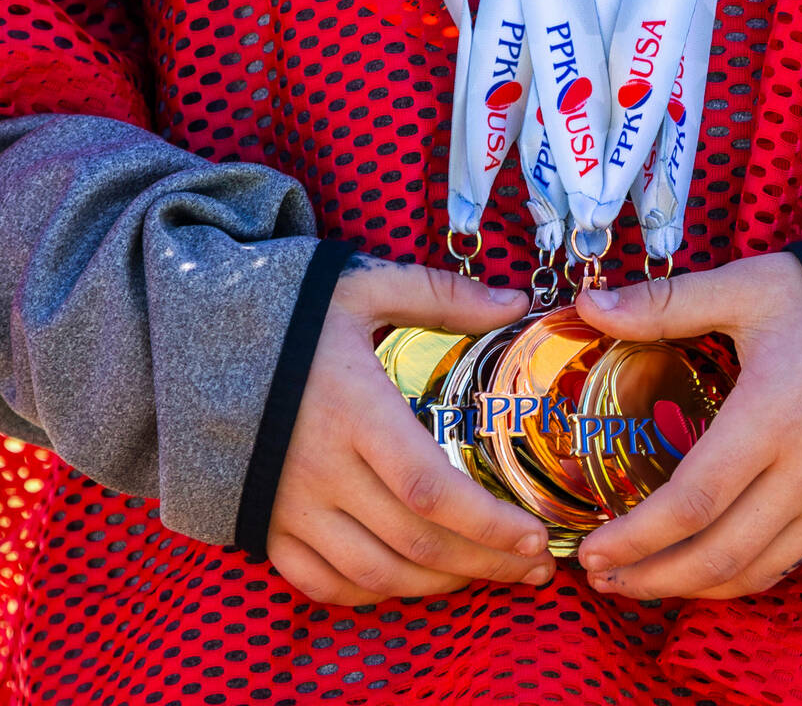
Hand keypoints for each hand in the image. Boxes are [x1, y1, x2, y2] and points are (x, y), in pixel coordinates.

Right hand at [268, 255, 553, 604]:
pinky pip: (322, 582)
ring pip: (375, 572)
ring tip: (492, 576)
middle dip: (485, 563)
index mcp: (353, 409)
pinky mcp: (266, 522)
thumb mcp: (363, 284)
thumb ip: (441, 295)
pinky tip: (414, 580)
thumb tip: (515, 302)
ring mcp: (289, 504)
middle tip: (537, 568)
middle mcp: (321, 468)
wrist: (188, 333)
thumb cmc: (285, 309)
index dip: (487, 522)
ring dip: (440, 585)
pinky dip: (374, 593)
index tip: (536, 534)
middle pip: (414, 541)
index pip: (428, 488)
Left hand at [574, 252, 801, 599]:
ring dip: (693, 587)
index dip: (639, 536)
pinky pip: (790, 561)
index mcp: (770, 416)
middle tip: (602, 579)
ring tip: (638, 583)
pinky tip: (703, 569)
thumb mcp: (745, 288)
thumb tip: (588, 307)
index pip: (695, 500)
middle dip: (654, 578)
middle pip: (721, 552)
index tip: (592, 548)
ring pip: (756, 569)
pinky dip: (740, 576)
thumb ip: (665, 303)